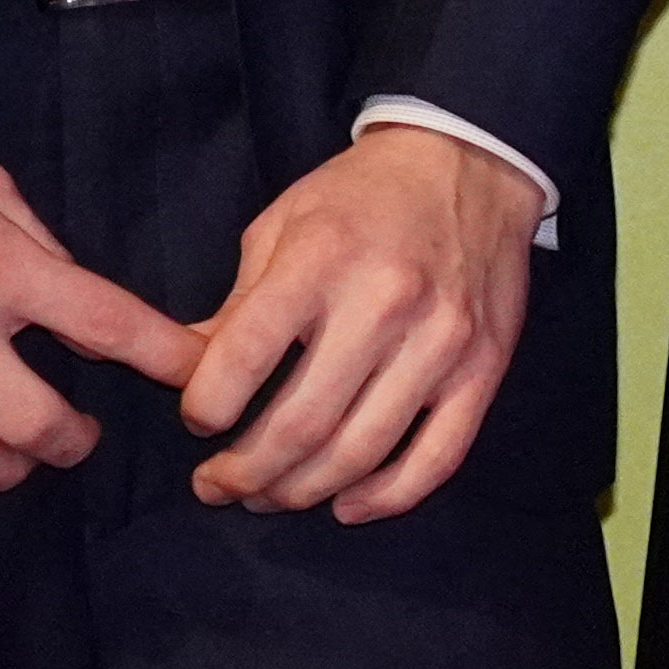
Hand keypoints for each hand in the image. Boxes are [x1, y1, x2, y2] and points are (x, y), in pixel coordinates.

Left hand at [185, 123, 544, 521]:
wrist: (472, 163)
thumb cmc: (361, 195)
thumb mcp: (282, 224)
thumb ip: (237, 304)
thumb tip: (184, 377)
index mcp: (322, 258)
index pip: (242, 360)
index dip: (204, 410)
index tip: (199, 421)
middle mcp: (384, 303)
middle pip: (300, 425)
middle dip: (243, 474)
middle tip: (218, 486)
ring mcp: (441, 342)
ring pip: (359, 454)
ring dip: (300, 493)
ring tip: (269, 496)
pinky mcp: (484, 369)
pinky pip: (435, 459)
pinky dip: (384, 498)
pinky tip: (347, 505)